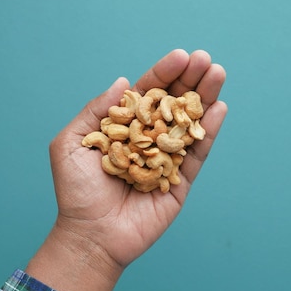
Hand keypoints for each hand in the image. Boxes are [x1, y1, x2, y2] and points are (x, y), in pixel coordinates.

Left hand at [26, 49, 226, 290]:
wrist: (91, 235)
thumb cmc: (76, 191)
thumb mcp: (71, 143)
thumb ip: (96, 111)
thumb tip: (124, 82)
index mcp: (124, 126)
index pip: (148, 93)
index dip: (164, 73)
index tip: (181, 56)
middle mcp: (147, 138)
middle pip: (173, 103)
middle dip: (190, 80)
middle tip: (206, 60)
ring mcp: (166, 158)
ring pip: (189, 123)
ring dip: (205, 98)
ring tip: (218, 75)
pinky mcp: (180, 181)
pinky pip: (197, 153)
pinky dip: (208, 131)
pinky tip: (219, 108)